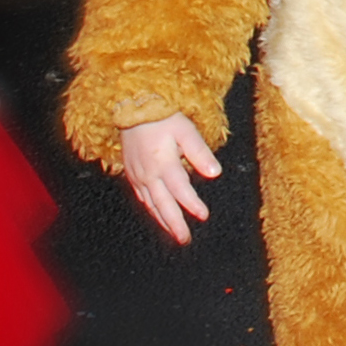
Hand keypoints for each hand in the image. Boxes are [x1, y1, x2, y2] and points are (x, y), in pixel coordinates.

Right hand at [119, 113, 220, 244]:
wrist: (130, 106)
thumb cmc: (160, 116)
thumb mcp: (185, 129)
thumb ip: (199, 152)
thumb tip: (214, 173)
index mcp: (163, 164)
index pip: (181, 190)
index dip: (192, 205)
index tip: (203, 215)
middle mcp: (148, 173)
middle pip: (163, 204)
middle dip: (175, 224)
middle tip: (185, 239)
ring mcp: (137, 174)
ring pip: (151, 203)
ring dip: (162, 220)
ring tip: (173, 234)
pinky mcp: (130, 171)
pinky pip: (141, 196)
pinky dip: (150, 208)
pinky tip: (156, 213)